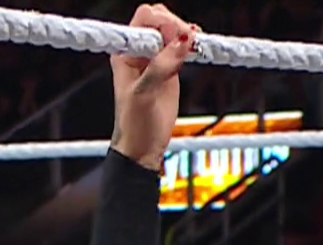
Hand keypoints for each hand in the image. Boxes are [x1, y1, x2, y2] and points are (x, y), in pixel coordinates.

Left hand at [110, 5, 196, 171]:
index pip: (144, 19)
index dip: (162, 22)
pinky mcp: (170, 67)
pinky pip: (182, 45)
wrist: (143, 147)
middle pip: (160, 18)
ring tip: (195, 45)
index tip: (176, 37)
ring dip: (186, 32)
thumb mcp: (143, 95)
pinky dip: (191, 43)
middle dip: (176, 24)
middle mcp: (139, 50)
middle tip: (190, 42)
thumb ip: (159, 66)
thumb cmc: (134, 124)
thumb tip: (182, 41)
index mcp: (125, 52)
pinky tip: (197, 47)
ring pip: (173, 29)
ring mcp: (155, 57)